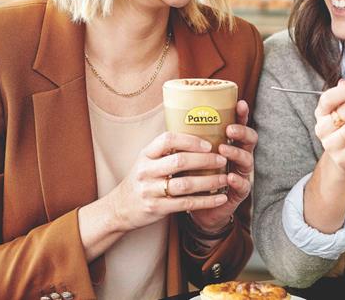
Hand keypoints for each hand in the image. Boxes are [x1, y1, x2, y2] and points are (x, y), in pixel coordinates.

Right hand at [110, 131, 229, 232]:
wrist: (120, 208)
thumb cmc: (142, 180)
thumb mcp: (147, 161)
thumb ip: (166, 151)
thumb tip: (198, 136)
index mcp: (145, 154)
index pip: (167, 139)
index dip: (190, 140)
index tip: (208, 144)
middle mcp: (146, 170)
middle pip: (179, 161)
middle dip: (205, 160)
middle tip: (222, 159)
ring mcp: (150, 190)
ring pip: (185, 184)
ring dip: (209, 181)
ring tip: (224, 178)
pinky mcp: (157, 208)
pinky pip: (186, 204)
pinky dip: (205, 200)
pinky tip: (220, 198)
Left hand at [188, 99, 256, 233]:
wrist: (197, 210)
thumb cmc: (194, 177)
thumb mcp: (191, 156)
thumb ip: (190, 140)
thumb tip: (174, 116)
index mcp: (228, 144)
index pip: (239, 125)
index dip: (242, 115)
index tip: (240, 104)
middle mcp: (238, 157)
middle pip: (249, 140)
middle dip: (242, 132)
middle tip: (229, 129)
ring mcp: (240, 174)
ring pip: (247, 161)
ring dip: (236, 153)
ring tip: (224, 149)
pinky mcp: (238, 193)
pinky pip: (243, 186)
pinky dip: (237, 180)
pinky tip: (230, 177)